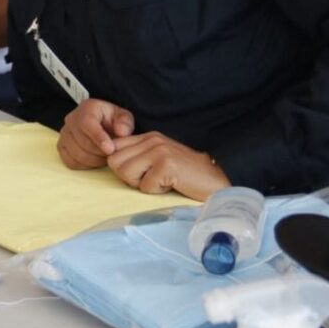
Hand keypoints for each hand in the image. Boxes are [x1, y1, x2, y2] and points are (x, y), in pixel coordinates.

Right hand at [57, 98, 135, 169]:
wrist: (101, 123)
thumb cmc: (112, 120)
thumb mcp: (123, 116)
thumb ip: (125, 122)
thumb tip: (121, 132)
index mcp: (87, 108)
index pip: (87, 123)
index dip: (98, 138)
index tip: (110, 149)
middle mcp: (71, 120)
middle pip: (82, 142)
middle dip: (100, 153)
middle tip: (112, 155)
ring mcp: (64, 134)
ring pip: (77, 154)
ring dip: (94, 161)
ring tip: (105, 157)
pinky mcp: (61, 147)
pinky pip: (71, 161)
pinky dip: (84, 165)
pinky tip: (94, 161)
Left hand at [108, 132, 230, 200]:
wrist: (216, 178)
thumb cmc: (185, 173)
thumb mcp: (158, 158)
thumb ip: (138, 156)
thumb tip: (112, 162)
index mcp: (147, 137)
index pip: (113, 149)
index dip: (120, 166)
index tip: (139, 173)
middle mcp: (152, 140)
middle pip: (114, 162)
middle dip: (128, 177)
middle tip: (150, 179)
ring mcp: (160, 151)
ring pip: (125, 172)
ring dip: (141, 184)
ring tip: (161, 181)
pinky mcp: (167, 165)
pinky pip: (145, 186)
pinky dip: (157, 191)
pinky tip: (171, 184)